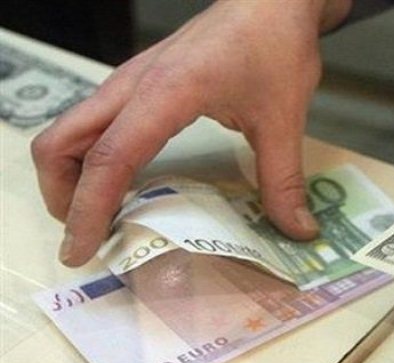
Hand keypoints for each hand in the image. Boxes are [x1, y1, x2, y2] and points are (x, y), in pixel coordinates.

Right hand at [31, 0, 352, 265]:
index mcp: (165, 94)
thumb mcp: (284, 118)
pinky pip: (94, 123)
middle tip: (88, 238)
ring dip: (71, 177)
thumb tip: (298, 230)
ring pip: (70, 130)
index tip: (81, 250)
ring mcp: (131, 81)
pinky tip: (123, 184)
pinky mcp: (140, 81)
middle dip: (62, 196)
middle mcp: (134, 85)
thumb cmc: (276, 46)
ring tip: (100, 218)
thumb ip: (283, 179)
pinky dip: (92, 158)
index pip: (108, 159)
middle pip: (60, 142)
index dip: (87, 209)